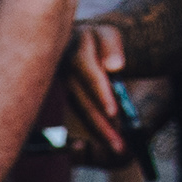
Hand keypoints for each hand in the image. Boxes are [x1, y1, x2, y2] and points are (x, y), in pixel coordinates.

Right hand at [62, 23, 130, 157]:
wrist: (75, 42)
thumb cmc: (97, 40)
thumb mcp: (107, 34)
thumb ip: (111, 46)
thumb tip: (115, 67)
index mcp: (75, 51)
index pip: (89, 74)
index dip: (101, 94)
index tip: (113, 112)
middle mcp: (64, 72)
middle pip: (83, 101)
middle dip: (100, 124)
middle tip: (119, 144)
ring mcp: (61, 87)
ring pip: (79, 112)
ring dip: (96, 131)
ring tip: (117, 147)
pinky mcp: (63, 98)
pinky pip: (76, 116)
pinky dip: (89, 129)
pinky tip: (101, 142)